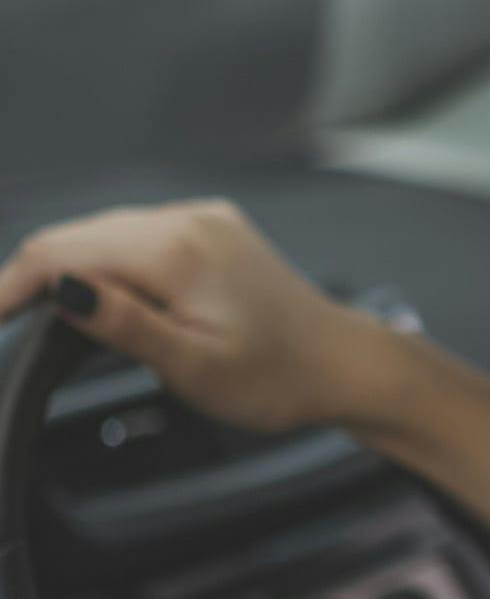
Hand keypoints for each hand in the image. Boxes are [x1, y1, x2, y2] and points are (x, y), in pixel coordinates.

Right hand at [0, 197, 394, 434]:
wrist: (346, 365)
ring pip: (107, 233)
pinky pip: (141, 235)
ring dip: (71, 266)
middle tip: (3, 321)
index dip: (10, 284)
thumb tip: (62, 288)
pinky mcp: (216, 229)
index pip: (62, 252)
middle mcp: (188, 220)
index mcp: (177, 251)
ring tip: (42, 314)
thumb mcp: (193, 366)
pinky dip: (110, 261)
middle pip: (78, 235)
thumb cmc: (279, 378)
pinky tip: (103, 295)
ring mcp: (204, 220)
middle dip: (33, 274)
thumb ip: (124, 324)